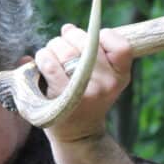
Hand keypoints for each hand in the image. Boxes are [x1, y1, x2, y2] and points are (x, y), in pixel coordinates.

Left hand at [34, 24, 132, 142]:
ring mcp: (87, 91)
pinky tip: (42, 61)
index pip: (121, 46)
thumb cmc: (86, 98)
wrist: (78, 135)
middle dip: (69, 37)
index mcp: (120, 76)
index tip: (90, 40)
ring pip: (66, 52)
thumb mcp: (102, 79)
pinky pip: (51, 65)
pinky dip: (43, 57)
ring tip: (49, 52)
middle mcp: (107, 84)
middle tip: (61, 44)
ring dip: (53, 46)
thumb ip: (93, 52)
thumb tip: (67, 28)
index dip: (103, 35)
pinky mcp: (65, 97)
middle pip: (87, 42)